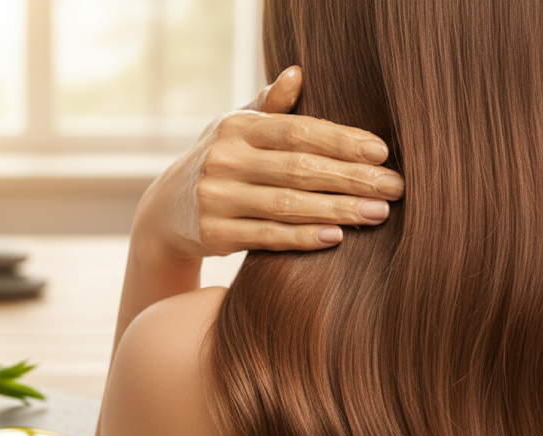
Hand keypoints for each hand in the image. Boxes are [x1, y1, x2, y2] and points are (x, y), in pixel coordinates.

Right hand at [133, 66, 404, 259]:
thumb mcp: (235, 129)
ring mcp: (216, 199)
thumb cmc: (218, 162)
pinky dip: (302, 237)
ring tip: (378, 213)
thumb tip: (297, 73)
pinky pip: (266, 236)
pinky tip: (335, 237)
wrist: (164, 210)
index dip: (342, 141)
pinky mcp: (214, 234)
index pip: (297, 131)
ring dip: (337, 210)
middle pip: (298, 169)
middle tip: (394, 188)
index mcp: (236, 129)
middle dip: (351, 178)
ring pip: (286, 205)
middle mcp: (223, 161)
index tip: (382, 152)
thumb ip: (269, 106)